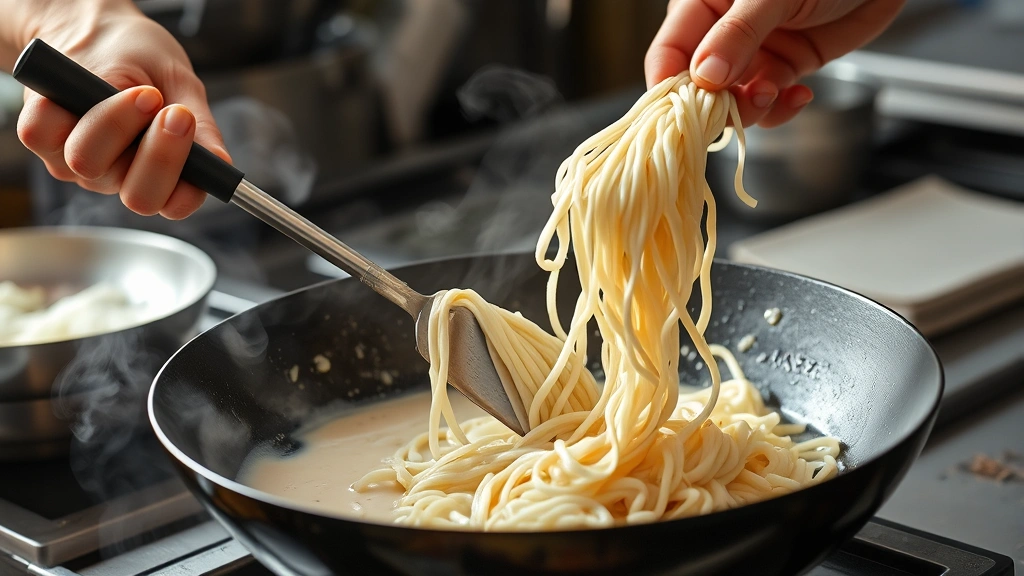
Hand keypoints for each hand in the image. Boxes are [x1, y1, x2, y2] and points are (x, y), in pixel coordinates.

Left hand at [12, 0, 227, 218]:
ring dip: (110, 121)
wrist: (96, 31)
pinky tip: (78, 87)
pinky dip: (57, 107)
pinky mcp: (42, 140)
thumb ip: (202, 128)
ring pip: (89, 164)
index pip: (177, 202)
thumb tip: (220, 164)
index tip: (186, 122)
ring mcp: (80, 163)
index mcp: (164, 171)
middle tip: (163, 105)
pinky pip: (42, 135)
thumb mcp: (182, 85)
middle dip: (156, 154)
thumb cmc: (143, 59)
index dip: (182, 175)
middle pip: (139, 196)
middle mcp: (122, 176)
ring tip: (128, 88)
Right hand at [645, 0, 903, 127]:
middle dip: (716, 104)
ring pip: (733, 98)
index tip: (684, 115)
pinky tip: (799, 94)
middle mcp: (722, 30)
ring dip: (751, 108)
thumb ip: (738, 35)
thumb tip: (706, 77)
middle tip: (735, 110)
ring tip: (772, 95)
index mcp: (701, 3)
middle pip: (698, 85)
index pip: (669, 53)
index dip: (670, 87)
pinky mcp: (785, 64)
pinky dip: (781, 107)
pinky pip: (770, 100)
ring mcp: (753, 50)